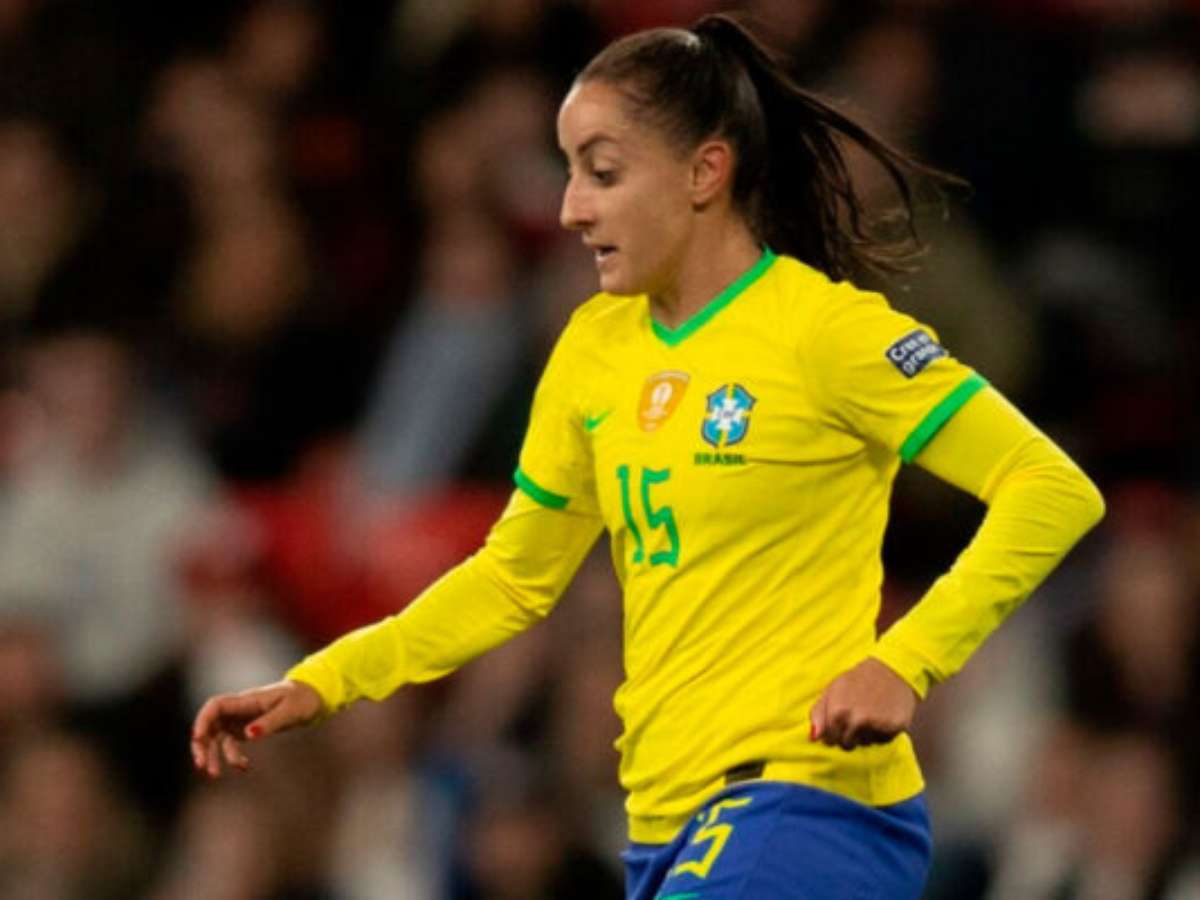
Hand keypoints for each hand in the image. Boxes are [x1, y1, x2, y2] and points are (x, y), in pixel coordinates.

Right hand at [190, 679, 324, 777]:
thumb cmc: (300, 699)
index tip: (197, 737)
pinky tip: (243, 767)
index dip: (202, 720)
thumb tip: (248, 735)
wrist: (310, 698)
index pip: (215, 705)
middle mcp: (239, 708)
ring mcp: (240, 719)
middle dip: (202, 744)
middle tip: (202, 765)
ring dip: (213, 755)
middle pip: (209, 723)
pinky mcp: (244, 729)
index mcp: (247, 700)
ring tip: (214, 775)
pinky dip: (232, 756)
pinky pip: (229, 744)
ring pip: (216, 736)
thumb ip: (269, 722)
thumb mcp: (289, 711)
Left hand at [809, 658, 918, 750]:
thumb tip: (813, 738)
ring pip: (864, 744)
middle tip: (856, 718)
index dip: (833, 733)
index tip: (839, 723)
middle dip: (848, 737)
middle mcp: (857, 719)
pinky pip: (882, 741)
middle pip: (846, 745)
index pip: (829, 739)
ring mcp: (876, 724)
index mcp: (838, 710)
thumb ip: (819, 713)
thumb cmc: (858, 679)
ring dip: (865, 735)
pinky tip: (882, 717)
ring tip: (870, 714)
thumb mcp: (833, 689)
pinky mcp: (894, 727)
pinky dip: (881, 733)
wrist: (892, 669)